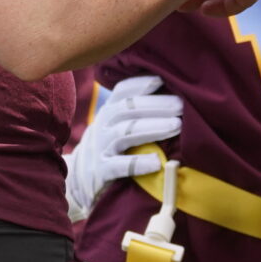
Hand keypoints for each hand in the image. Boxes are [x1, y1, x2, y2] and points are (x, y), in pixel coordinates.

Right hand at [66, 74, 182, 221]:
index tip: (161, 80)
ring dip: (153, 128)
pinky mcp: (101, 172)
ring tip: (176, 126)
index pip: (122, 91)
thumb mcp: (115, 125)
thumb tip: (174, 97)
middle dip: (157, 105)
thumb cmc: (110, 148)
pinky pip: (120, 166)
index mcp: (109, 111)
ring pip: (126, 133)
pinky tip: (157, 162)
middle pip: (128, 109)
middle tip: (181, 106)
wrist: (79, 181)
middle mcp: (102, 125)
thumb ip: (135, 112)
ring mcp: (100, 148)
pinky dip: (139, 163)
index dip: (140, 84)